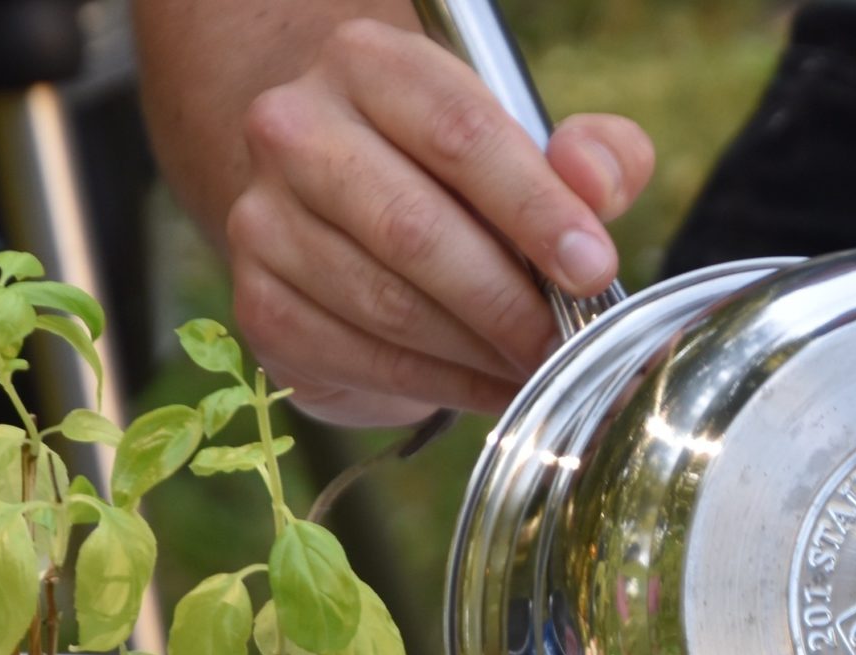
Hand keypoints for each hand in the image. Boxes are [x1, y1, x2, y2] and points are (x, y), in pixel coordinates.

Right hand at [223, 18, 654, 425]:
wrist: (341, 208)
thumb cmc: (456, 174)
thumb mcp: (533, 144)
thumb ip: (591, 154)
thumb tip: (594, 185)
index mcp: (369, 65)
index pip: (460, 136)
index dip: (536, 211)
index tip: (594, 270)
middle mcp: (295, 129)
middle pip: (415, 230)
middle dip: (509, 303)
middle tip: (569, 343)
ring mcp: (264, 219)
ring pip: (389, 306)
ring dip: (479, 353)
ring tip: (537, 367)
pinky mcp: (261, 303)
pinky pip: (365, 359)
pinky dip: (443, 386)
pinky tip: (490, 388)